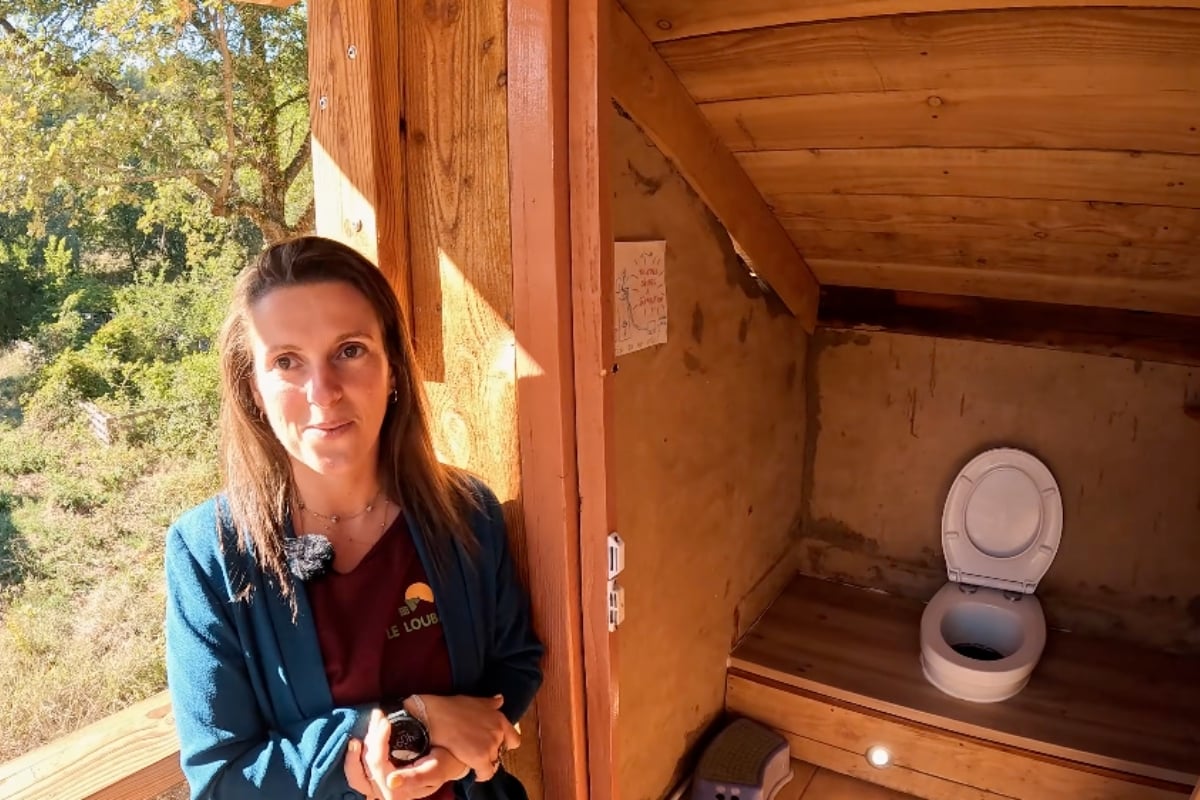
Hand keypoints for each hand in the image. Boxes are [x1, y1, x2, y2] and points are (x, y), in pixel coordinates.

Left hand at [344, 711, 467, 798]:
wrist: (448, 762)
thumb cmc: (444, 764)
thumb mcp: (436, 768)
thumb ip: (416, 777)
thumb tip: (391, 782)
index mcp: (399, 794)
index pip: (378, 767)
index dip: (378, 743)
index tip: (386, 721)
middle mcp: (385, 794)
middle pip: (364, 770)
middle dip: (369, 741)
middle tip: (378, 717)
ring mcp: (378, 788)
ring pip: (355, 774)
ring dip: (356, 749)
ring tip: (368, 724)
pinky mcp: (376, 780)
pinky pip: (358, 772)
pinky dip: (355, 756)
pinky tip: (359, 737)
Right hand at [413, 694, 519, 781]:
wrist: (435, 718)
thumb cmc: (451, 708)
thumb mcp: (475, 701)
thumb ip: (490, 704)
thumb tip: (500, 699)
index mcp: (499, 719)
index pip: (514, 739)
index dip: (504, 744)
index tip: (494, 745)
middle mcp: (498, 732)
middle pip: (501, 752)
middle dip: (490, 752)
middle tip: (476, 750)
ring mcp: (490, 745)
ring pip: (492, 762)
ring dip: (483, 762)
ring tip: (470, 757)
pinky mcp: (480, 758)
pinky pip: (486, 773)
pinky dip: (480, 774)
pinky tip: (471, 770)